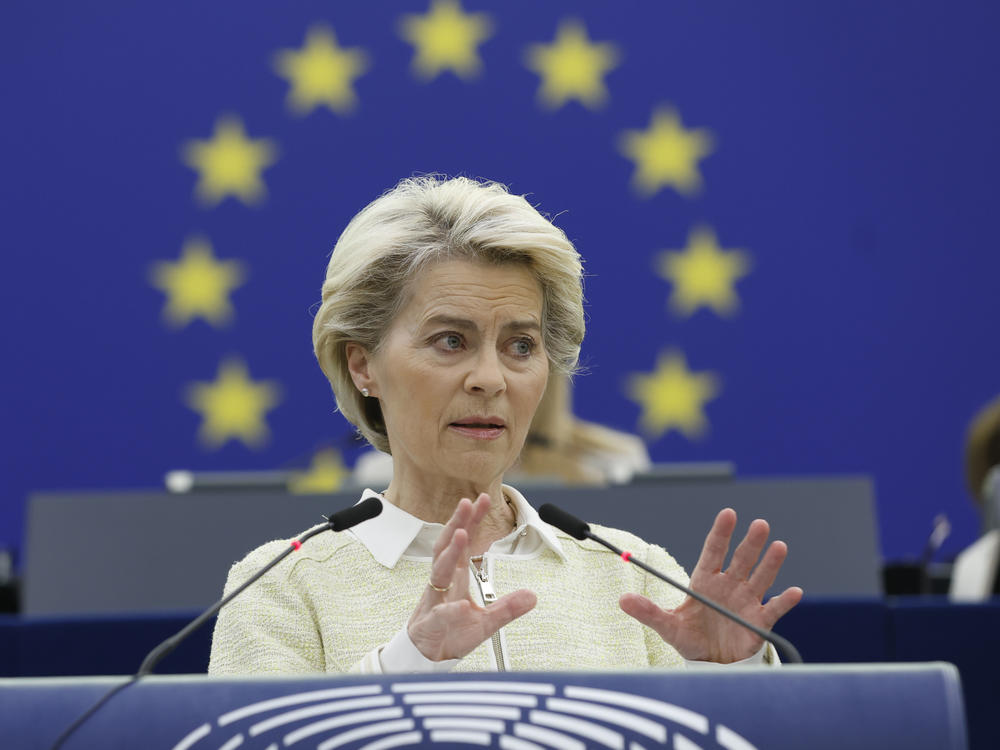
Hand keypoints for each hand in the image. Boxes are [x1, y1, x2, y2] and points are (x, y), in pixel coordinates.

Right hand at [407, 493, 536, 660]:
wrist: (428, 656)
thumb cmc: (452, 632)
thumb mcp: (487, 621)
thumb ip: (508, 607)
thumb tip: (533, 596)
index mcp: (456, 577)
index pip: (463, 543)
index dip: (470, 521)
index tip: (480, 499)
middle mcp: (443, 583)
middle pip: (447, 546)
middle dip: (457, 524)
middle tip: (467, 503)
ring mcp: (436, 601)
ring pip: (439, 571)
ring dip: (450, 553)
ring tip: (460, 535)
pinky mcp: (432, 624)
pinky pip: (440, 614)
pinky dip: (450, 609)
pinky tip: (460, 605)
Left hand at [620, 508, 802, 662]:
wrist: (710, 664)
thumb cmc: (689, 638)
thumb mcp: (667, 625)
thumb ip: (648, 611)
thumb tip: (622, 600)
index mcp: (705, 581)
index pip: (714, 551)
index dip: (721, 533)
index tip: (729, 513)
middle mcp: (729, 586)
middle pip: (741, 559)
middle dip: (750, 543)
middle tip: (760, 523)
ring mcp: (746, 602)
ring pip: (760, 578)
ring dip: (770, 563)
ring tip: (779, 546)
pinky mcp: (759, 622)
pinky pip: (774, 609)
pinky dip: (785, 601)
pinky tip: (795, 592)